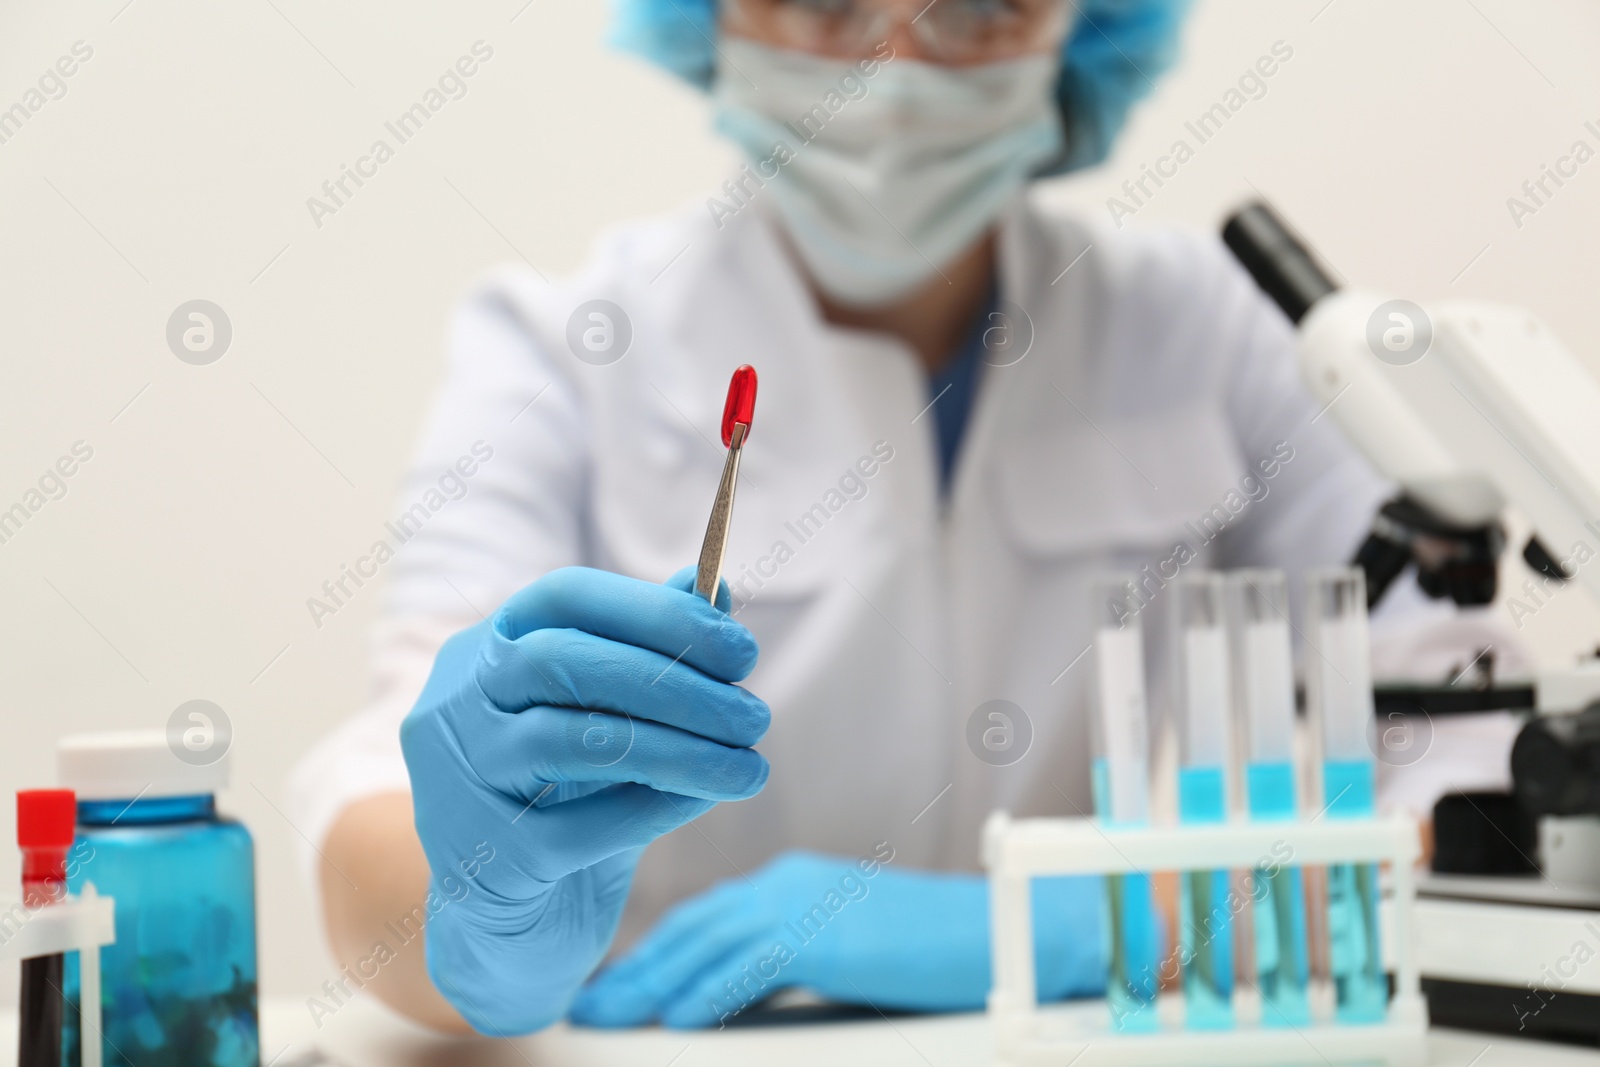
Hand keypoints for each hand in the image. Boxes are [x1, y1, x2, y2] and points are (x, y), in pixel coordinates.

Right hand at [399, 566, 769, 1034]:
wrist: (513, 929)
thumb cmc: (569, 805)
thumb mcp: (611, 724)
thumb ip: (651, 654)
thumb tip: (715, 588)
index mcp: (484, 651)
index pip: (564, 597)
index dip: (657, 613)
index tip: (739, 650)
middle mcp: (455, 705)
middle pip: (563, 661)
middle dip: (675, 683)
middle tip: (753, 716)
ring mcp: (458, 780)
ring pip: (573, 740)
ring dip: (679, 749)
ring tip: (749, 768)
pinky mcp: (484, 857)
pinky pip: (580, 824)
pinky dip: (654, 807)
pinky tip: (701, 802)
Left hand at [570, 850, 1106, 1028]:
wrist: (1007, 931)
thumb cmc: (932, 952)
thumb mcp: (844, 953)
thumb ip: (788, 963)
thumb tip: (729, 1000)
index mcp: (790, 883)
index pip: (705, 918)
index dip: (653, 952)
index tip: (613, 983)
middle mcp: (787, 883)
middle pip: (692, 928)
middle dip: (635, 969)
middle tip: (586, 1004)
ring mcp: (805, 904)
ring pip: (707, 944)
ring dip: (652, 984)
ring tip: (607, 1016)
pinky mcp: (827, 934)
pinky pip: (752, 965)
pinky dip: (710, 992)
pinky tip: (679, 1019)